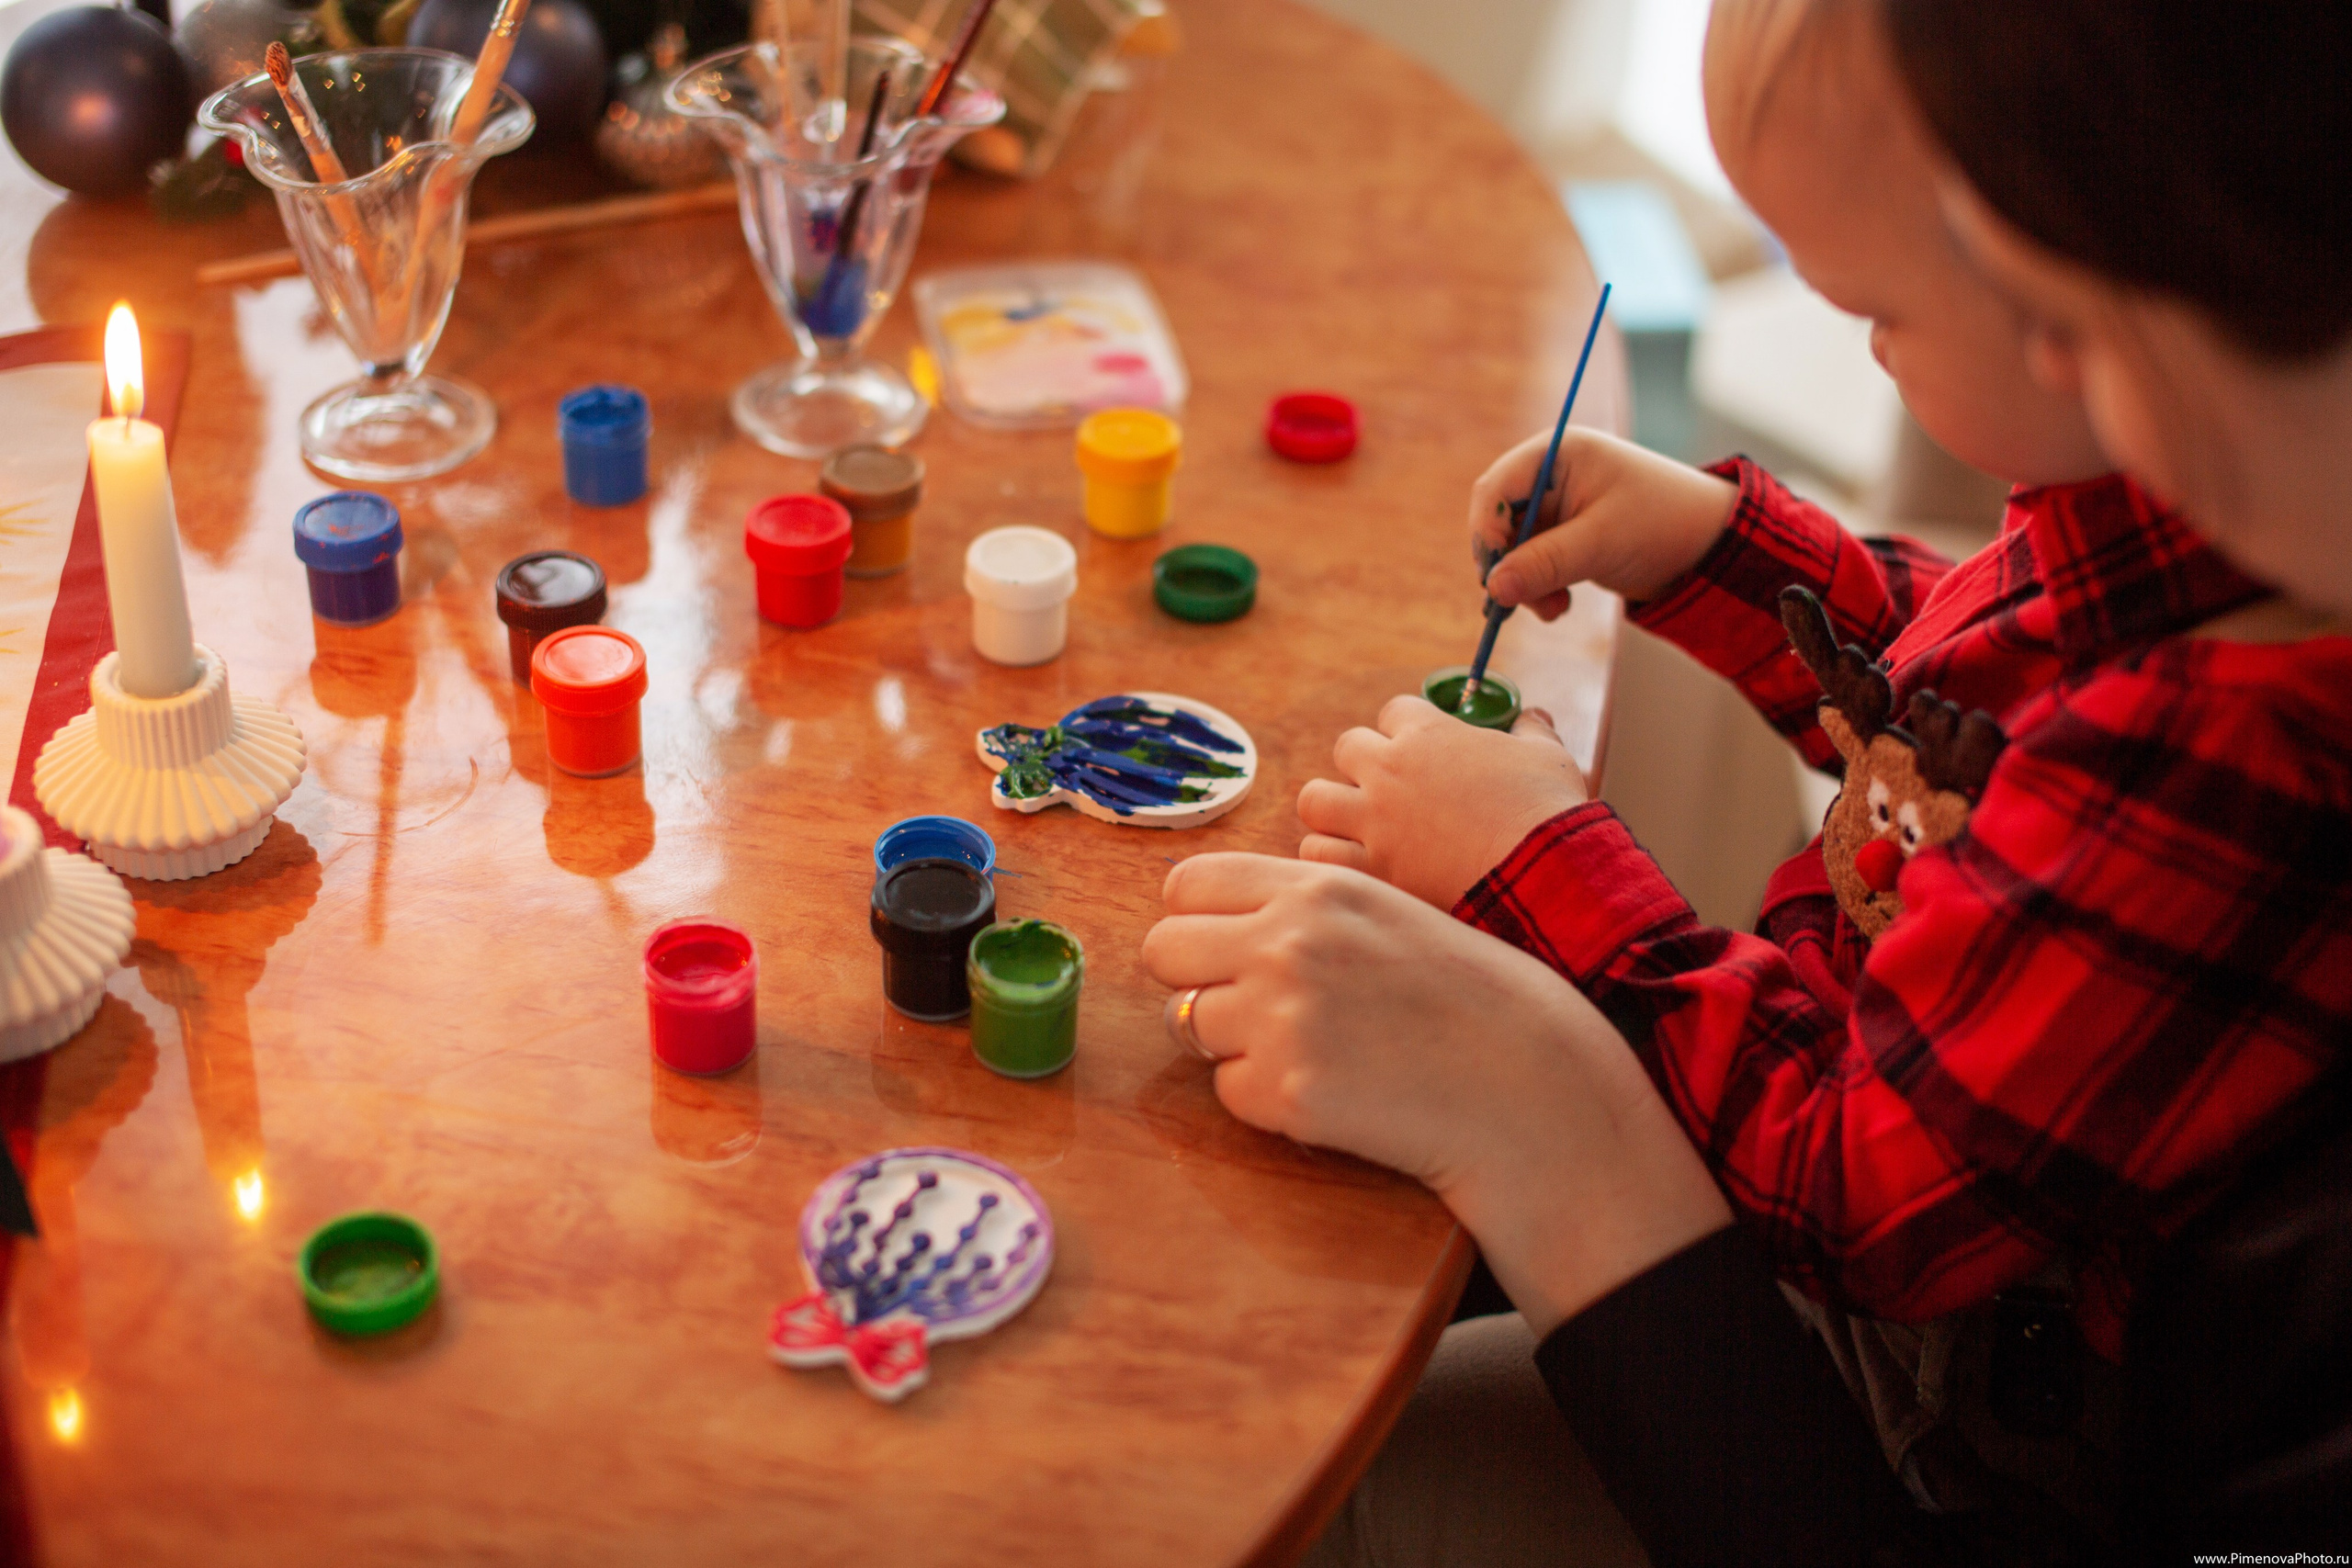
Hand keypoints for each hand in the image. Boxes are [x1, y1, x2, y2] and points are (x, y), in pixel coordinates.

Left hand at [1143, 855, 1732, 1334]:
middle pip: (1164, 950)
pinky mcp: (1285, 1092)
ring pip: (1187, 1023)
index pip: (1188, 884)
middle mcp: (1287, 943)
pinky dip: (1265, 1097)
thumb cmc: (1464, 995)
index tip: (1225, 945)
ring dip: (1232, 1040)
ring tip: (1311, 1048)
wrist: (1526, 1081)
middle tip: (1253, 1005)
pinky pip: (1227, 1089)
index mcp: (1316, 888)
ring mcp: (1281, 1018)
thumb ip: (1303, 904)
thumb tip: (1209, 913)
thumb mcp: (1387, 912)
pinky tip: (1330, 1091)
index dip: (1199, 919)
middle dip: (1196, 978)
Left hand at [1297, 696, 1587, 908]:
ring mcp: (1375, 820)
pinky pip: (1317, 853)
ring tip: (1358, 825)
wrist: (1544, 873)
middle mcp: (1390, 771)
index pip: (1392, 711)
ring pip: (1315, 799)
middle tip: (1388, 789)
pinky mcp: (1372, 868)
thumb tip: (1533, 715)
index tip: (1421, 749)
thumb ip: (1532, 730)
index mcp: (1428, 734)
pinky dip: (1329, 856)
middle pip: (1346, 747)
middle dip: (1364, 764)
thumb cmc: (1547, 810)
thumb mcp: (1548, 756)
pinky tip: (1353, 862)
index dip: (1406, 728)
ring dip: (1333, 809)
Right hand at [1468, 427, 1739, 617]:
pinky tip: (1561, 605)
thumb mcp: (1601, 544)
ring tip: (1556, 608)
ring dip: (1525, 584)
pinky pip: (1531, 564)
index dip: (1488, 532)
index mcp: (1556, 455)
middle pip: (1498, 522)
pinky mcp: (1563, 537)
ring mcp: (1555, 508)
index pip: (1496, 489)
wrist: (1709, 545)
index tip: (1496, 575)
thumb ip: (1543, 564)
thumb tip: (1493, 589)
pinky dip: (1538, 588)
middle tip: (1518, 603)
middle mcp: (1549, 477)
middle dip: (1507, 565)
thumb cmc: (1662, 524)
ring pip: (1512, 550)